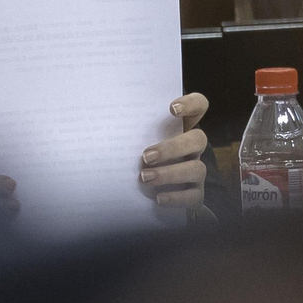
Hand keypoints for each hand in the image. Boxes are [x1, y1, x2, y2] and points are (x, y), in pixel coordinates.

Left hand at [139, 93, 209, 209]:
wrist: (148, 192)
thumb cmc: (140, 155)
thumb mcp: (137, 139)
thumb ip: (131, 130)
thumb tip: (103, 125)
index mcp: (182, 127)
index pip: (198, 106)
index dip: (190, 104)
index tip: (171, 109)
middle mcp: (192, 147)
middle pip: (197, 139)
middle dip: (172, 148)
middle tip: (146, 156)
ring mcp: (196, 170)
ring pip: (196, 169)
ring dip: (170, 174)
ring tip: (145, 177)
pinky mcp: (195, 193)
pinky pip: (194, 196)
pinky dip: (176, 198)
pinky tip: (158, 198)